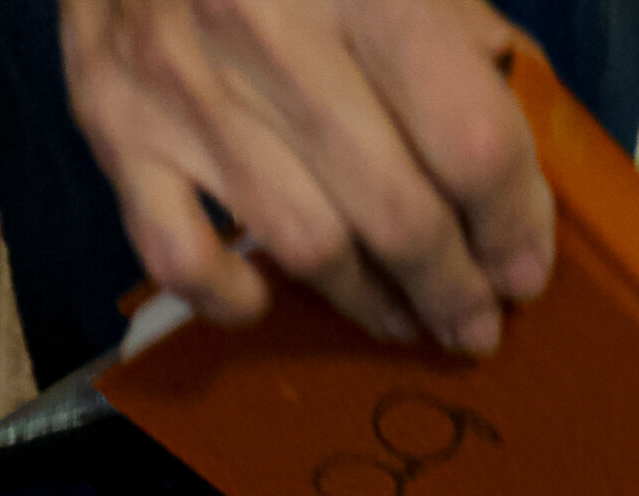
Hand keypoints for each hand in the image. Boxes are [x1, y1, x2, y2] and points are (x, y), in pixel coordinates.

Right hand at [59, 0, 554, 354]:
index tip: (524, 269)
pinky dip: (229, 296)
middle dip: (452, 289)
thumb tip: (517, 127)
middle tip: (474, 322)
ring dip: (367, 303)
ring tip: (401, 318)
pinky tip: (265, 298)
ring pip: (304, 245)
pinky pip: (180, 254)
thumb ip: (459, 31)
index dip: (512, 224)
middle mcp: (271, 33)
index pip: (469, 140)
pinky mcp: (114, 124)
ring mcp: (184, 88)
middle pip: (396, 213)